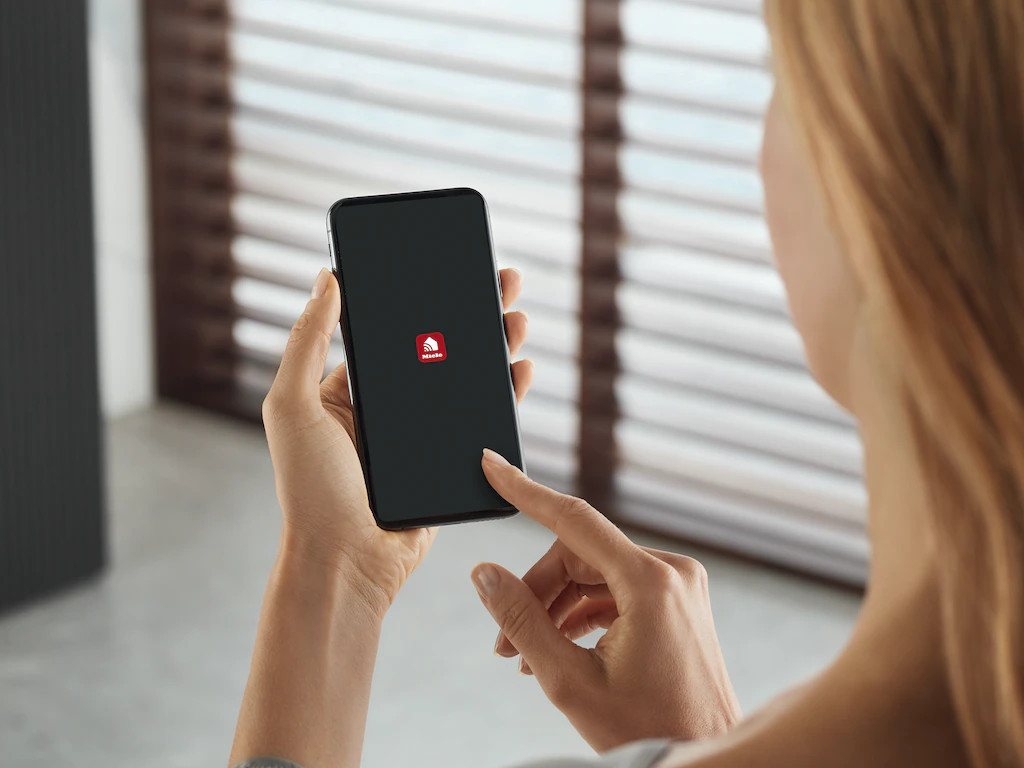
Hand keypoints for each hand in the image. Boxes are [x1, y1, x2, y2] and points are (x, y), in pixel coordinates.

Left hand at [262, 267, 532, 611]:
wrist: (347, 564)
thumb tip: (326, 278)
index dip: (420, 298)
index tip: (446, 266)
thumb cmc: (310, 491)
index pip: (392, 332)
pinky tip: (520, 371)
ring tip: (516, 317)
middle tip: (499, 281)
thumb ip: (305, 341)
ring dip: (493, 347)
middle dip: (470, 313)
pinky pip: (480, 423)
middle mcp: (386, 411)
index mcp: (349, 391)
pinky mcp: (448, 466)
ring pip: (465, 382)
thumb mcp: (293, 406)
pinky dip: (504, 396)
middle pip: (437, 349)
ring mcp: (420, 440)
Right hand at [471, 450, 741, 751]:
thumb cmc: (648, 729)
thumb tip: (485, 574)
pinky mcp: (678, 602)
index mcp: (650, 583)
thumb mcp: (568, 679)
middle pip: (578, 555)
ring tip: (523, 655)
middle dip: (537, 592)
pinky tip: (557, 648)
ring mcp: (679, 586)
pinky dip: (583, 613)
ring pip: (595, 573)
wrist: (708, 755)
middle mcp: (671, 572)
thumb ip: (521, 620)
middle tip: (502, 641)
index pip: (573, 518)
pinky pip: (617, 590)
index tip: (492, 465)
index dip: (524, 491)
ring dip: (555, 607)